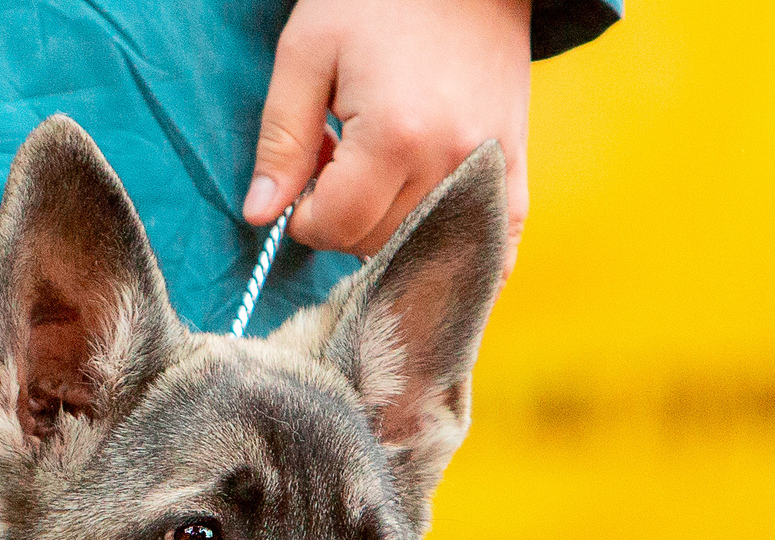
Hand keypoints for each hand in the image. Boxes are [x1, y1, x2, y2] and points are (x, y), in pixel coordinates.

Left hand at [246, 0, 532, 267]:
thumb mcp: (308, 53)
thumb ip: (282, 139)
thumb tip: (260, 215)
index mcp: (394, 136)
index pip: (334, 227)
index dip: (303, 216)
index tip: (301, 180)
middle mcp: (448, 163)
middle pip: (375, 244)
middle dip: (343, 219)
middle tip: (338, 161)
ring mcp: (488, 170)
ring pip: (421, 249)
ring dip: (386, 226)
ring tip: (379, 169)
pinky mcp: (513, 169)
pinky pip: (492, 248)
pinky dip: (451, 251)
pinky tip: (426, 224)